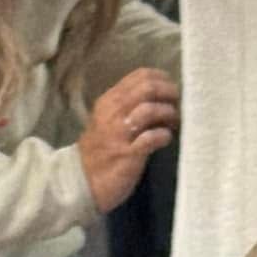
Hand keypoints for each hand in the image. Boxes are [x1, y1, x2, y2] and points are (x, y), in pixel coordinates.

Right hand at [77, 68, 178, 213]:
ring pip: (151, 110)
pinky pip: (153, 138)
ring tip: (172, 123)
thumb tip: (158, 96)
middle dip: (169, 93)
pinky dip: (164, 136)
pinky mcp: (128, 154)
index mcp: (109, 101)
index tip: (171, 90)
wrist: (80, 181)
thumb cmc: (99, 149)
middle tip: (177, 103)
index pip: (140, 75)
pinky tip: (165, 139)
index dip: (162, 79)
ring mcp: (119, 133)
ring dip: (169, 114)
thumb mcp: (106, 120)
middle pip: (148, 88)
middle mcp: (113, 113)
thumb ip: (127, 106)